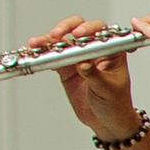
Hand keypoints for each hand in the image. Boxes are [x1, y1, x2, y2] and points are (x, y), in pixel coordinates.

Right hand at [28, 18, 142, 141]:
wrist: (105, 121)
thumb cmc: (115, 103)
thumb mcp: (107, 89)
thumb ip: (94, 75)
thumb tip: (84, 63)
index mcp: (112, 52)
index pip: (101, 32)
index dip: (89, 29)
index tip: (78, 36)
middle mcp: (95, 50)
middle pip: (79, 29)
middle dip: (66, 28)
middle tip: (56, 36)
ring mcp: (79, 57)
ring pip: (63, 41)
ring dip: (49, 39)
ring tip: (38, 43)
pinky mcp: (66, 67)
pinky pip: (53, 55)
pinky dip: (43, 51)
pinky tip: (34, 49)